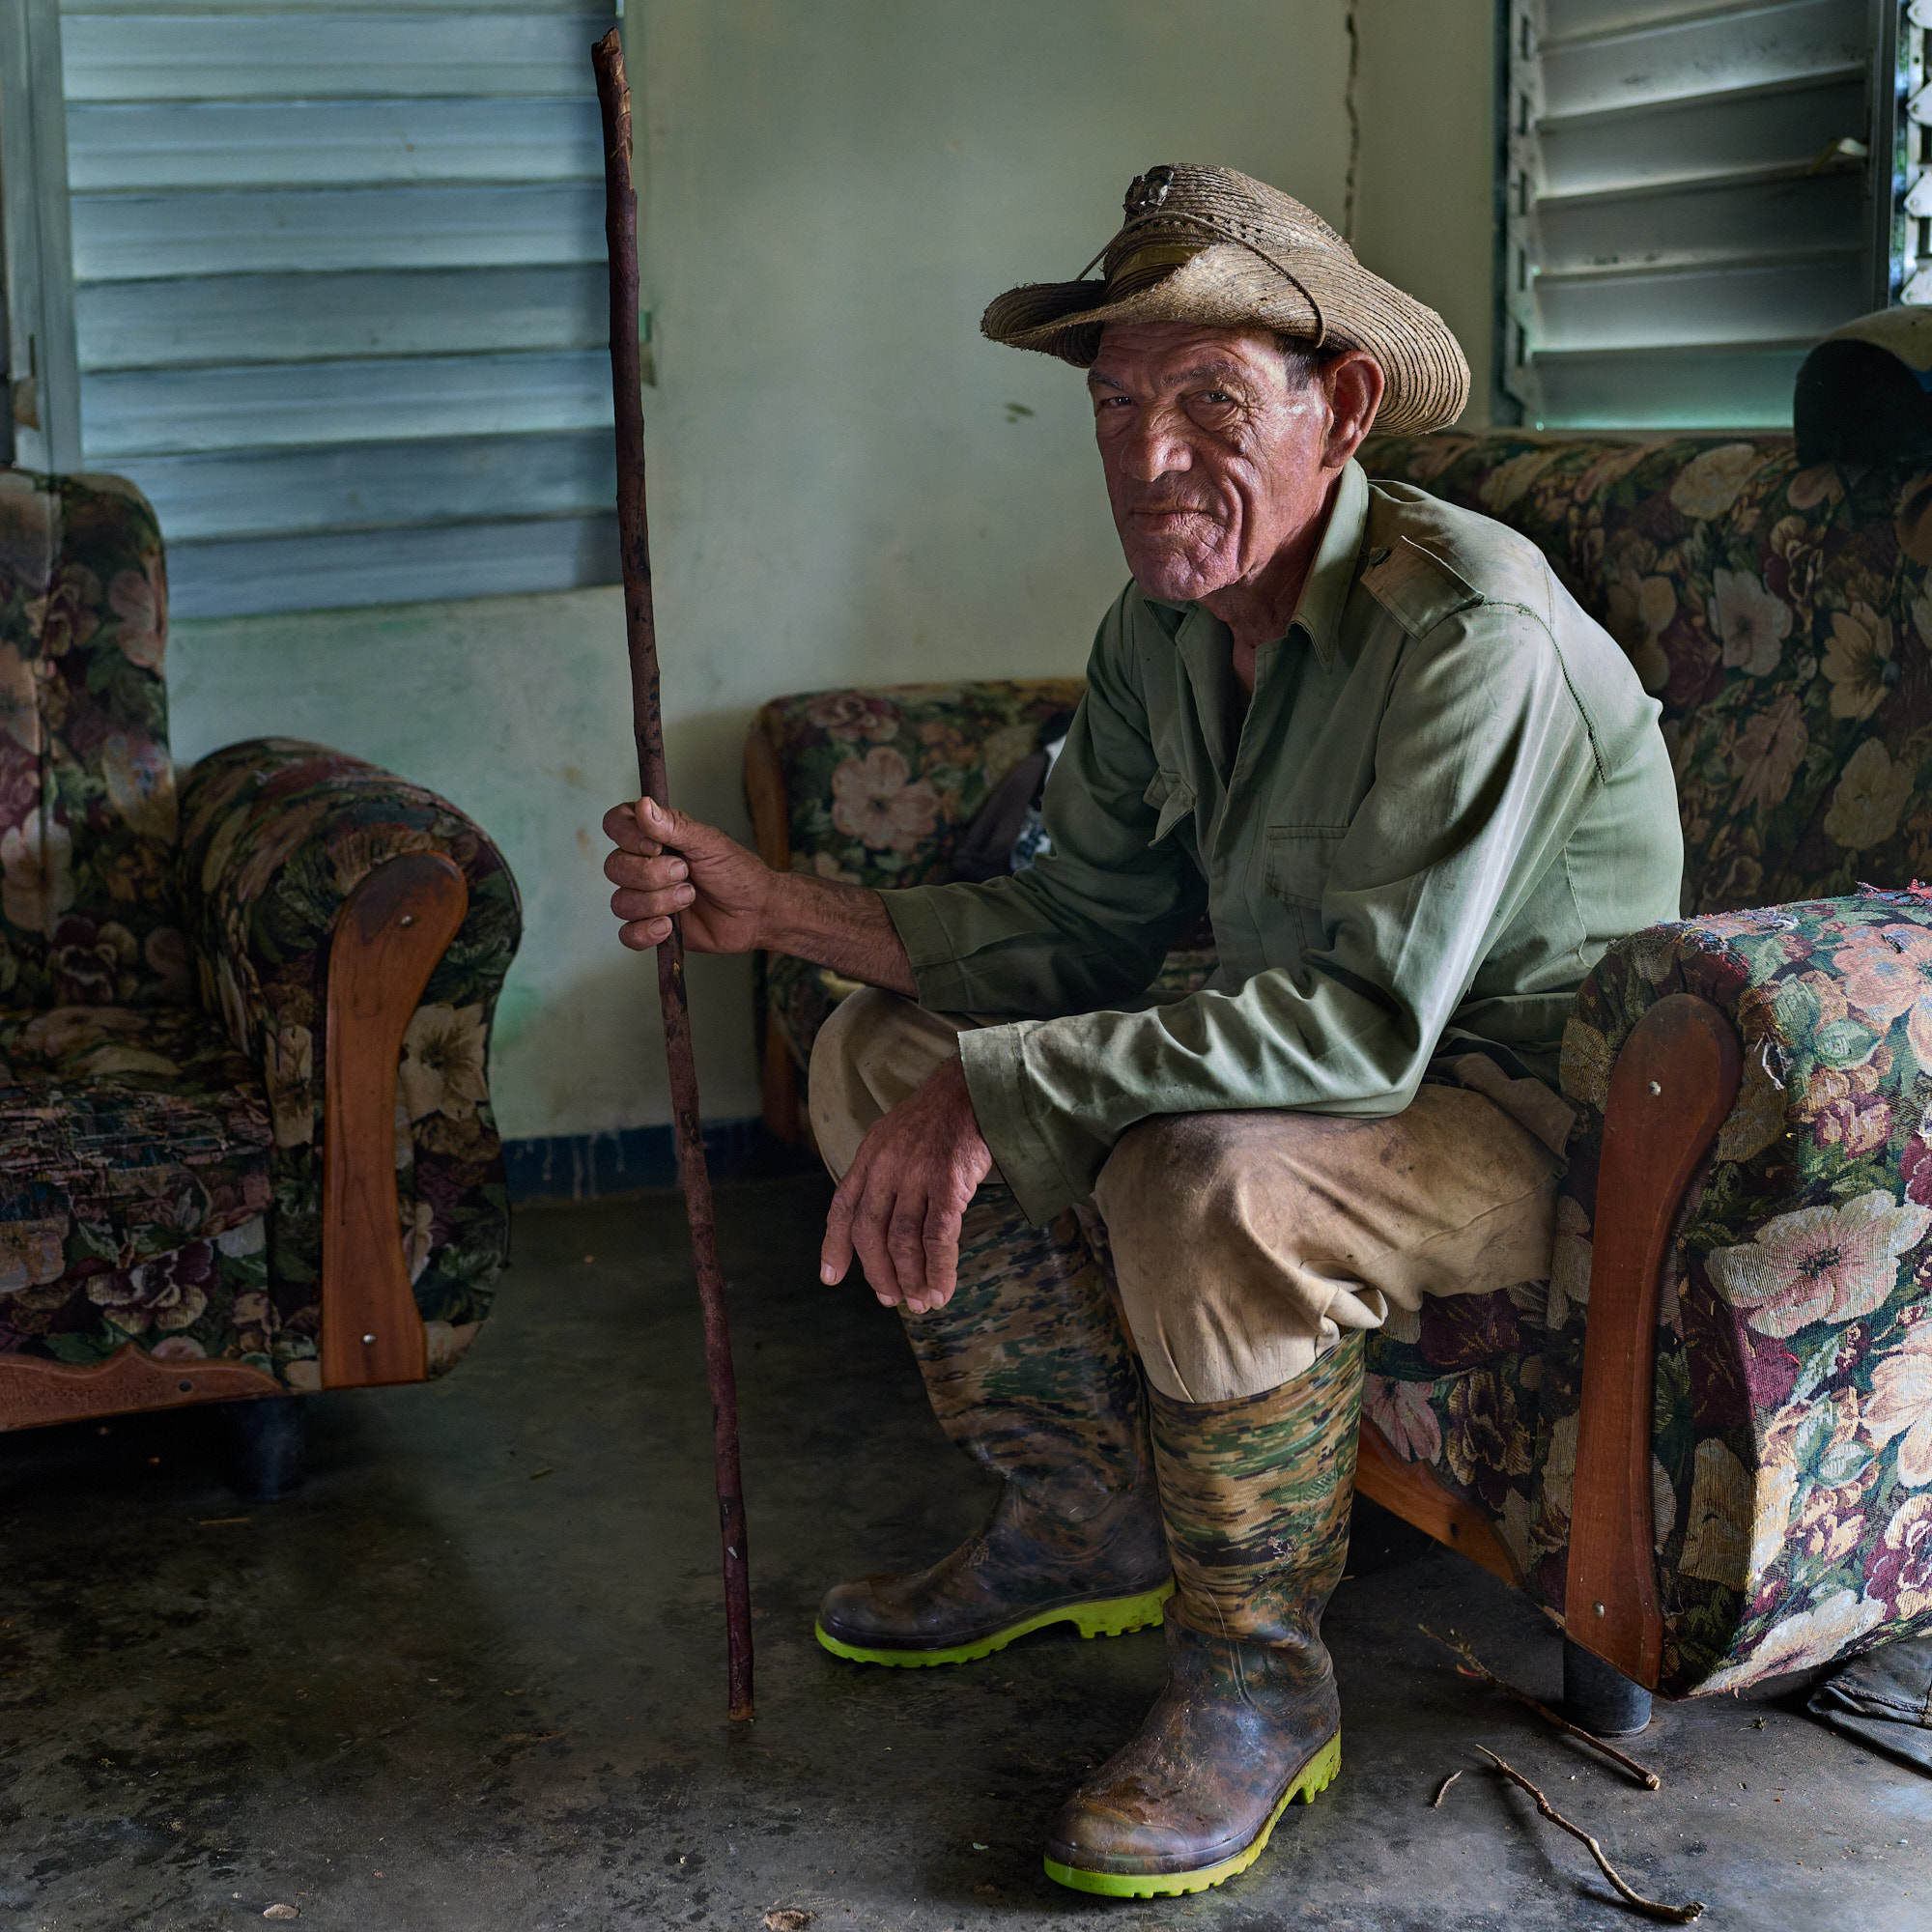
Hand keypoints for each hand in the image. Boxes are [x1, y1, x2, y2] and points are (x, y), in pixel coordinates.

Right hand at [602, 797, 771, 952]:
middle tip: (686, 874)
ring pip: (620, 902)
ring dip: (658, 902)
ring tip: (689, 898)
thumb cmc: (737, 872)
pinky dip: (645, 932)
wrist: (756, 912)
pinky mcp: (651, 927)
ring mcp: (645, 897)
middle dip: (651, 875)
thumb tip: (643, 805)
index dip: (628, 837)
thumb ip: (673, 826)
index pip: (615, 825)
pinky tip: (668, 927)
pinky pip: (627, 934)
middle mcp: (644, 865)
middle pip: (614, 867)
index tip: (656, 847)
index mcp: (654, 837)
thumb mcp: (709, 843)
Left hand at [820, 1057, 993, 1313]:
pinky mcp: (949, 1183)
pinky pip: (939, 1239)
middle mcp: (886, 1167)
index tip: (831, 1279)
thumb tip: (880, 1222)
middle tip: (891, 1299)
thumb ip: (881, 1174)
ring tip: (920, 1302)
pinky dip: (939, 1270)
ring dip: (911, 1278)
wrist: (972, 1089)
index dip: (834, 1247)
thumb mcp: (894, 1137)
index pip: (842, 1208)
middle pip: (871, 1233)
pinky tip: (942, 1289)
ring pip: (904, 1241)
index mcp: (869, 1156)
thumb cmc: (937, 1118)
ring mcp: (917, 1175)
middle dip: (878, 1273)